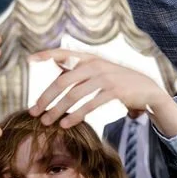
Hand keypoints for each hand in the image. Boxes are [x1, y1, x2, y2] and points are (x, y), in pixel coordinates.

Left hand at [28, 50, 176, 134]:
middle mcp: (95, 65)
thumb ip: (79, 68)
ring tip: (47, 122)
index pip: (64, 53)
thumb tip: (56, 63)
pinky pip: (90, 105)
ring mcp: (105, 77)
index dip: (46, 54)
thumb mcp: (99, 70)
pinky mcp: (114, 91)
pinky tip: (66, 124)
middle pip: (63, 81)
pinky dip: (76, 116)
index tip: (29, 60)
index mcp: (89, 58)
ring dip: (58, 110)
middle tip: (34, 112)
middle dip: (46, 98)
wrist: (147, 89)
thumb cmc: (118, 81)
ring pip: (74, 95)